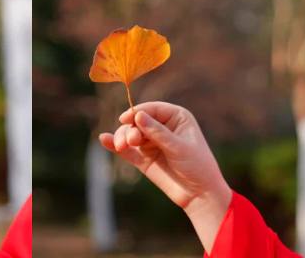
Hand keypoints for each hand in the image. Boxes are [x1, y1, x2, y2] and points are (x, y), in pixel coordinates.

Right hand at [98, 101, 231, 253]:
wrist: (199, 195)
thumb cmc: (197, 166)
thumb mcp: (179, 147)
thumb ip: (158, 132)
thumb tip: (138, 116)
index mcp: (176, 117)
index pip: (152, 109)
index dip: (138, 112)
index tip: (126, 119)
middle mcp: (161, 127)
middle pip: (137, 122)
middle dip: (130, 129)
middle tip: (131, 141)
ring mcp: (151, 142)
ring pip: (129, 134)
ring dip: (123, 138)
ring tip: (123, 147)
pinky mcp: (143, 158)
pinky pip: (126, 149)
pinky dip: (115, 144)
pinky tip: (105, 140)